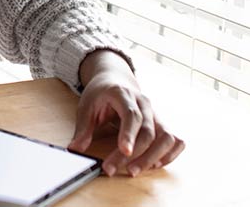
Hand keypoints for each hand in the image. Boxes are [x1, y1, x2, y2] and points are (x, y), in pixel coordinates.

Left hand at [68, 51, 184, 176]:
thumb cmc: (101, 93)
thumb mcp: (86, 106)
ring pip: (166, 137)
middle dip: (134, 154)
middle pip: (147, 131)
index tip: (124, 151)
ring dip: (154, 157)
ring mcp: (156, 113)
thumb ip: (82, 128)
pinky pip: (175, 140)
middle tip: (113, 169)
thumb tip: (74, 149)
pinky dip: (169, 154)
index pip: (132, 115)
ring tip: (134, 170)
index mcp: (123, 94)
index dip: (129, 134)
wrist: (115, 79)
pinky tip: (154, 165)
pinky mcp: (162, 124)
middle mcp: (144, 103)